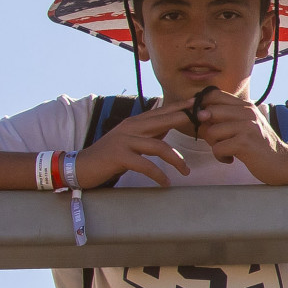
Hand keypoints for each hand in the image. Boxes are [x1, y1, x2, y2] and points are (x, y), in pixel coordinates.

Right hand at [72, 103, 192, 188]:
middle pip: (164, 120)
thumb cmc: (111, 154)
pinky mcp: (119, 156)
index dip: (182, 107)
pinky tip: (166, 183)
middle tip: (206, 125)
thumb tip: (171, 124)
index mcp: (136, 122)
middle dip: (185, 120)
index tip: (200, 104)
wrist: (82, 166)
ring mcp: (124, 141)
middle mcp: (131, 127)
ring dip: (176, 160)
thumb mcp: (132, 139)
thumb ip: (151, 131)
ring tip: (186, 172)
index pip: (163, 111)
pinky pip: (146, 165)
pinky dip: (159, 175)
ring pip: (159, 146)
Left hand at [189, 90, 287, 177]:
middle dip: (206, 129)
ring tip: (227, 150)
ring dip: (214, 145)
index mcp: (246, 106)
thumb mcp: (245, 125)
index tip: (199, 117)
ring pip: (211, 132)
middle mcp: (247, 112)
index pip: (213, 94)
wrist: (282, 163)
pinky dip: (220, 156)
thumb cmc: (259, 146)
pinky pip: (217, 148)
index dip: (199, 104)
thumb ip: (226, 116)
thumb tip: (198, 113)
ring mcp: (247, 126)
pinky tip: (231, 158)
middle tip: (218, 140)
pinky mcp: (245, 142)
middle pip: (208, 112)